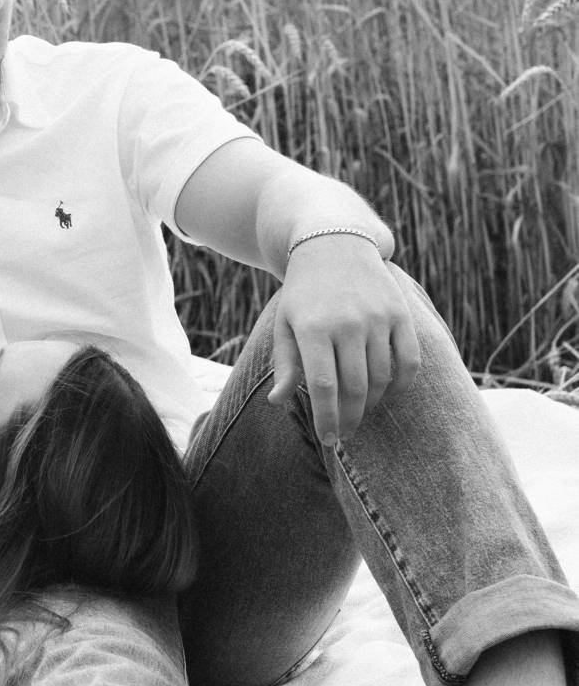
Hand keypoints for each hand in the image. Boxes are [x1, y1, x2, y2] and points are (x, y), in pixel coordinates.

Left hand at [266, 239, 421, 445]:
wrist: (334, 246)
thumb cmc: (303, 294)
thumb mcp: (285, 325)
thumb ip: (285, 364)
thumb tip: (277, 402)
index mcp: (313, 329)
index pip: (323, 387)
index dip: (327, 418)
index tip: (328, 440)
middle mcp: (347, 324)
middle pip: (355, 388)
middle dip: (349, 418)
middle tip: (343, 433)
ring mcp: (377, 318)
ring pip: (382, 378)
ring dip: (372, 403)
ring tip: (359, 411)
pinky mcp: (401, 314)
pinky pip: (408, 361)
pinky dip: (401, 384)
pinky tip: (387, 394)